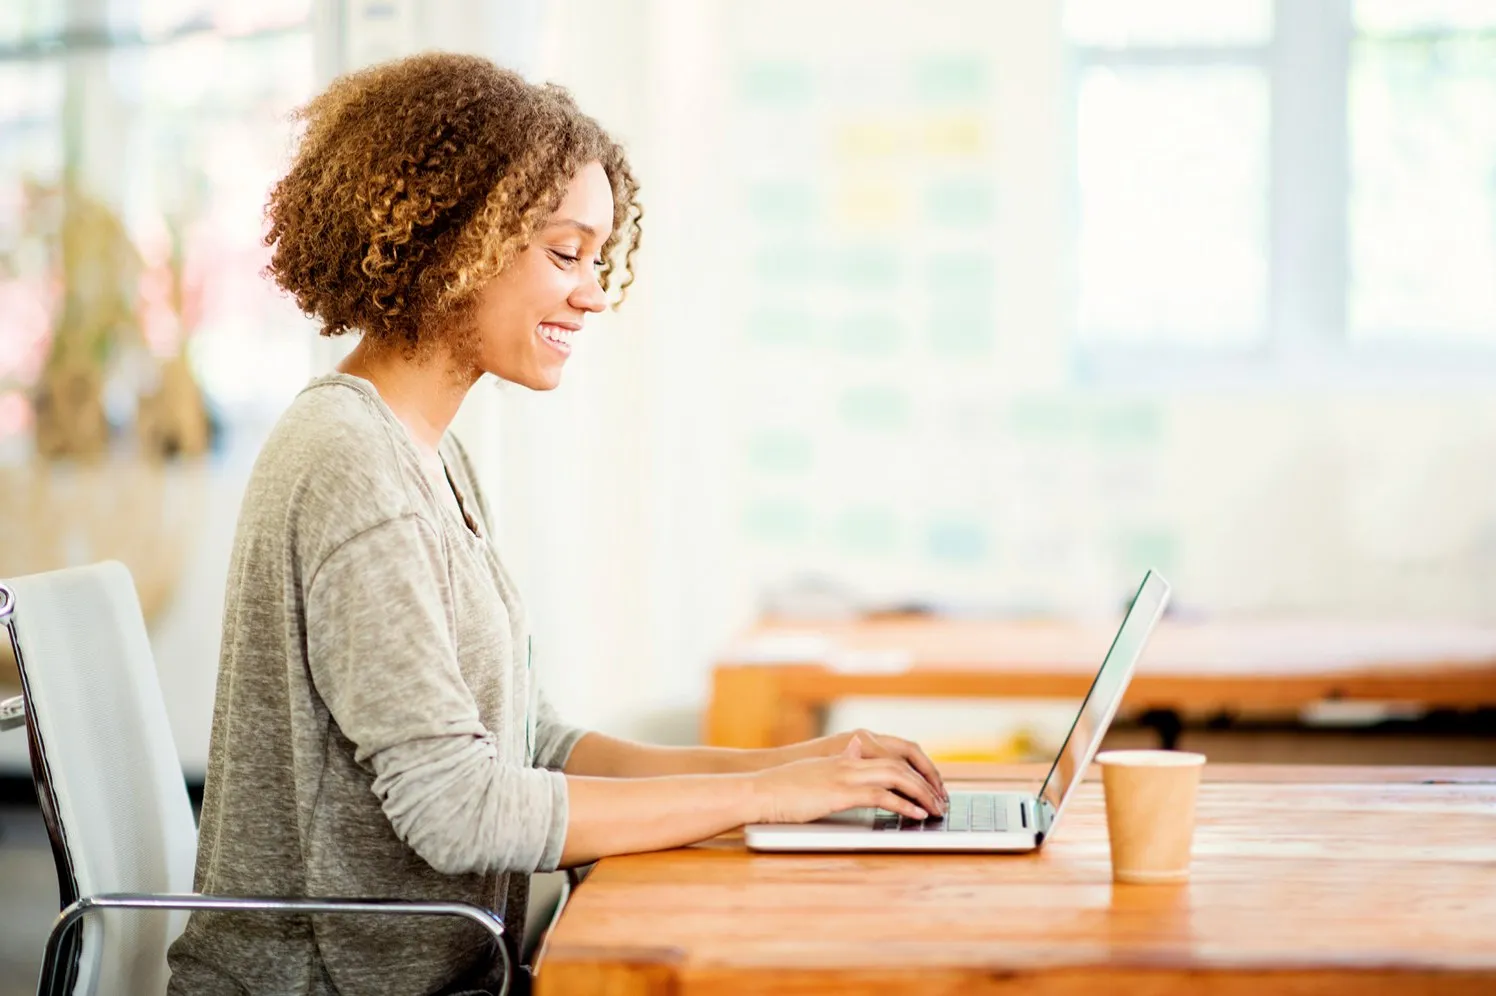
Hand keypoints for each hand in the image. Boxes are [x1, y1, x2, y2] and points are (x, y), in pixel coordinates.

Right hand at [749, 735, 947, 823]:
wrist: (759, 789)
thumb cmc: (782, 786)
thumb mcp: (816, 769)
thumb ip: (839, 762)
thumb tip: (857, 752)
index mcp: (847, 753)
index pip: (893, 754)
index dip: (916, 769)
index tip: (930, 786)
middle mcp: (851, 758)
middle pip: (902, 762)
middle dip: (927, 781)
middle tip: (942, 799)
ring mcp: (846, 774)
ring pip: (897, 776)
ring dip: (922, 793)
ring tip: (936, 809)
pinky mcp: (840, 792)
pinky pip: (881, 796)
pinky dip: (904, 805)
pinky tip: (916, 815)